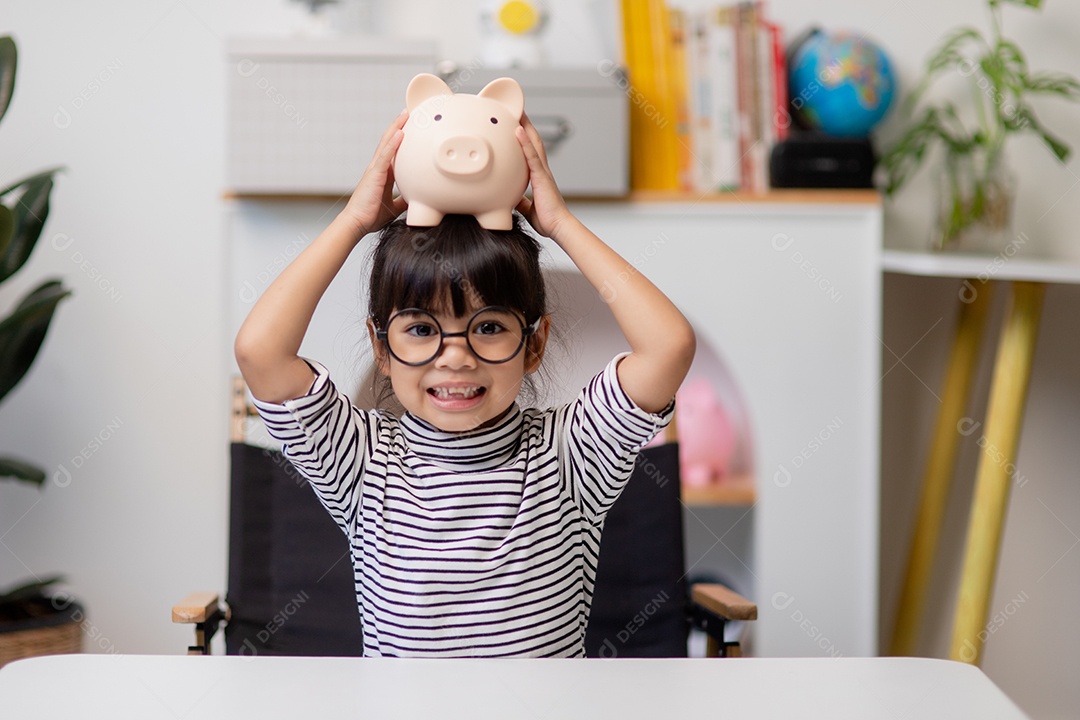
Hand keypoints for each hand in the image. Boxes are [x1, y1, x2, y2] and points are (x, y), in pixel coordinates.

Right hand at [339, 110, 408, 238]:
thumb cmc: (371, 216)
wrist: (357, 223)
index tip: (409, 126)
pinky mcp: (374, 174)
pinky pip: (385, 156)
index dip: (400, 138)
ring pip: (387, 143)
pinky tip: (401, 132)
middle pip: (389, 142)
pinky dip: (393, 143)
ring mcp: (375, 169)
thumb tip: (415, 199)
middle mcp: (378, 168)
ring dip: (396, 127)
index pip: (393, 151)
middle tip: (408, 112)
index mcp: (383, 174)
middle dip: (398, 126)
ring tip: (405, 114)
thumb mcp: (394, 207)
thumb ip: (403, 200)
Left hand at [515, 113, 572, 239]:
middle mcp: (542, 170)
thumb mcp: (527, 208)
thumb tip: (511, 199)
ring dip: (525, 126)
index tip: (517, 125)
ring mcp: (542, 172)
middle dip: (525, 125)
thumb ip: (520, 200)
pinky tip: (518, 130)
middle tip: (516, 109)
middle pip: (533, 141)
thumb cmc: (548, 220)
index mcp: (538, 176)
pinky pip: (532, 156)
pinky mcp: (542, 177)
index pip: (530, 152)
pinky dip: (524, 142)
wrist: (559, 227)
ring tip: (517, 111)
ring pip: (534, 143)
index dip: (524, 138)